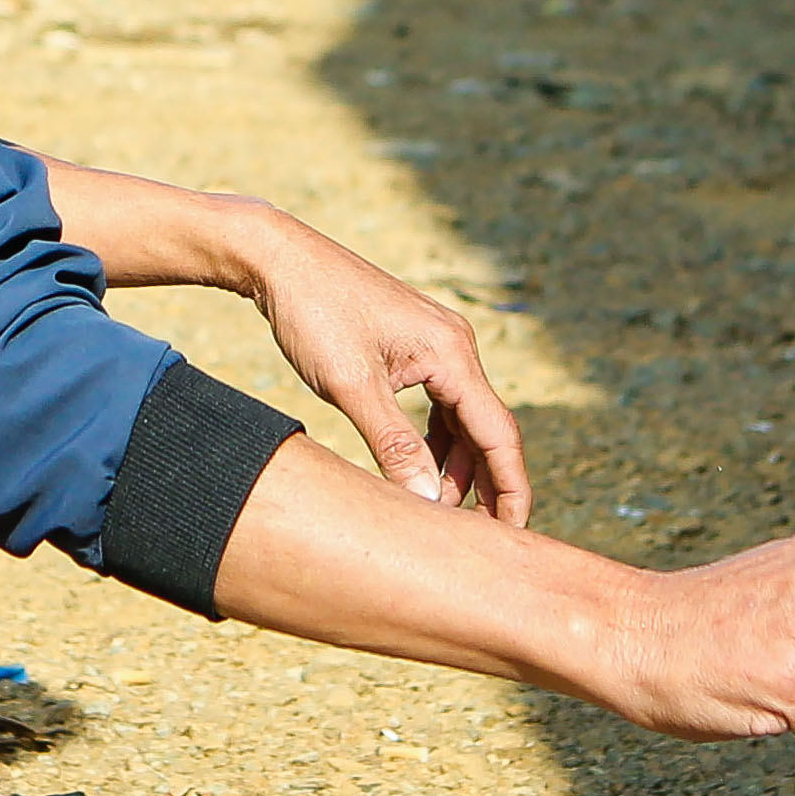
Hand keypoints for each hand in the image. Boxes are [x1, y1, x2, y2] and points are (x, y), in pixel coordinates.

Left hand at [239, 215, 532, 523]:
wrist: (280, 259)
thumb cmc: (313, 313)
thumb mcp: (350, 386)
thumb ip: (393, 445)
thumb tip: (426, 500)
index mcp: (452, 353)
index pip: (499, 433)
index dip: (511, 487)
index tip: (514, 533)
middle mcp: (456, 346)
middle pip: (489, 428)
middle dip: (489, 483)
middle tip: (485, 536)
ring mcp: (437, 344)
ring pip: (463, 417)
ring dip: (457, 464)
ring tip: (439, 509)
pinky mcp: (414, 346)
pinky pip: (440, 402)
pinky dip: (436, 439)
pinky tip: (419, 465)